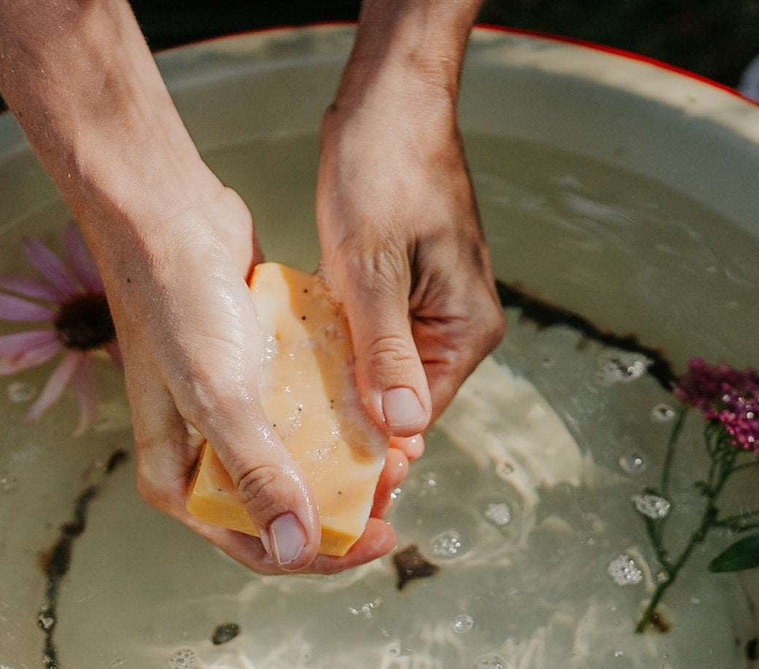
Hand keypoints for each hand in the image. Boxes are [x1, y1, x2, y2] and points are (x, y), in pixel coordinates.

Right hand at [82, 178, 412, 573]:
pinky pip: (304, 415)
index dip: (325, 552)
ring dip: (349, 463)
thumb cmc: (178, 305)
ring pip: (300, 462)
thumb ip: (257, 475)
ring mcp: (229, 418)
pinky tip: (375, 408)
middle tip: (398, 482)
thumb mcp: (220, 398)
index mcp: (179, 482)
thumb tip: (295, 549)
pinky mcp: (254, 379)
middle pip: (285, 508)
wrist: (167, 216)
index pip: (259, 545)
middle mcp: (201, 457)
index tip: (385, 533)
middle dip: (345, 505)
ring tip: (395, 448)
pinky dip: (339, 418)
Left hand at [316, 58, 503, 437]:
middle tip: (297, 455)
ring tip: (292, 419)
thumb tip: (403, 430)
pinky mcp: (404, 289)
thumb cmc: (386, 169)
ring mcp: (432, 307)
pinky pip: (372, 340)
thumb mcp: (374, 267)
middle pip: (401, 401)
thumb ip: (387, 351)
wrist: (389, 101)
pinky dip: (340, 353)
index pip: (419, 415)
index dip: (374, 450)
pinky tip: (299, 365)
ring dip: (343, 390)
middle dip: (355, 425)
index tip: (328, 477)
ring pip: (382, 373)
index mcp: (467, 329)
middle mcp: (457, 326)